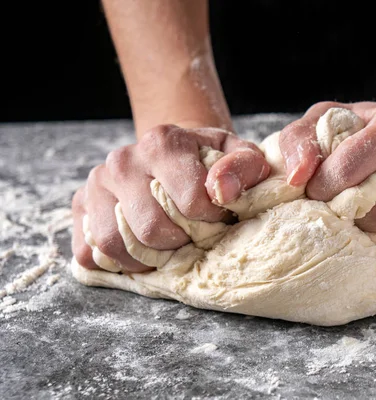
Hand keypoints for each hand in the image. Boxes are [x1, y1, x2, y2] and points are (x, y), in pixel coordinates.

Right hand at [72, 125, 269, 271]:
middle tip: (193, 235)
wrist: (173, 155)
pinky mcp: (81, 206)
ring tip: (169, 245)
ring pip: (117, 244)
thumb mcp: (238, 154)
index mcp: (163, 142)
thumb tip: (223, 191)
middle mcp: (123, 160)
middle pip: (151, 229)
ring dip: (149, 258)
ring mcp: (97, 183)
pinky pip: (92, 253)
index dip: (211, 219)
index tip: (218, 216)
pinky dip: (119, 263)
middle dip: (180, 243)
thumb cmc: (208, 161)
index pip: (189, 201)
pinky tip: (143, 251)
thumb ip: (244, 167)